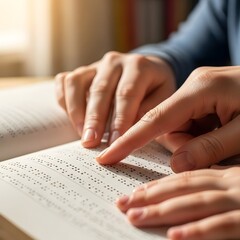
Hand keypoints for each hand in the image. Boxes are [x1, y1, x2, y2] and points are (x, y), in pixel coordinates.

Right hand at [55, 51, 175, 147]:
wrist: (145, 69)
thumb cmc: (155, 88)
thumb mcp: (164, 98)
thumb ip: (149, 111)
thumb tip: (128, 129)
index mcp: (139, 66)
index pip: (126, 94)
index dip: (120, 120)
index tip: (115, 143)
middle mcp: (114, 61)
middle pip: (100, 90)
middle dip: (94, 119)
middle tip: (90, 143)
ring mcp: (96, 64)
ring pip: (76, 82)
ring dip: (76, 110)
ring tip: (81, 134)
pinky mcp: (82, 70)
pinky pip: (65, 81)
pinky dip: (64, 99)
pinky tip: (72, 117)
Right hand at [96, 66, 239, 171]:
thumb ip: (211, 149)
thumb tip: (177, 164)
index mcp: (200, 88)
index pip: (156, 119)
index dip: (130, 140)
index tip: (108, 155)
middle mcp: (193, 86)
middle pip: (169, 125)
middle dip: (187, 145)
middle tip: (219, 149)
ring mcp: (197, 91)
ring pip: (179, 127)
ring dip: (197, 142)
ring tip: (228, 139)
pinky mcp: (201, 98)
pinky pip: (189, 123)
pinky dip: (202, 136)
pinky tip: (224, 133)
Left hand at [116, 166, 239, 239]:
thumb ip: (217, 186)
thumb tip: (193, 188)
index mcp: (226, 175)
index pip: (185, 178)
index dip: (159, 185)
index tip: (135, 192)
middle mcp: (230, 183)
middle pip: (182, 188)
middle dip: (150, 196)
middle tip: (122, 203)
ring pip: (195, 203)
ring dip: (163, 211)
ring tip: (135, 217)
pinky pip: (222, 225)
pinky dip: (197, 230)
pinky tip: (173, 236)